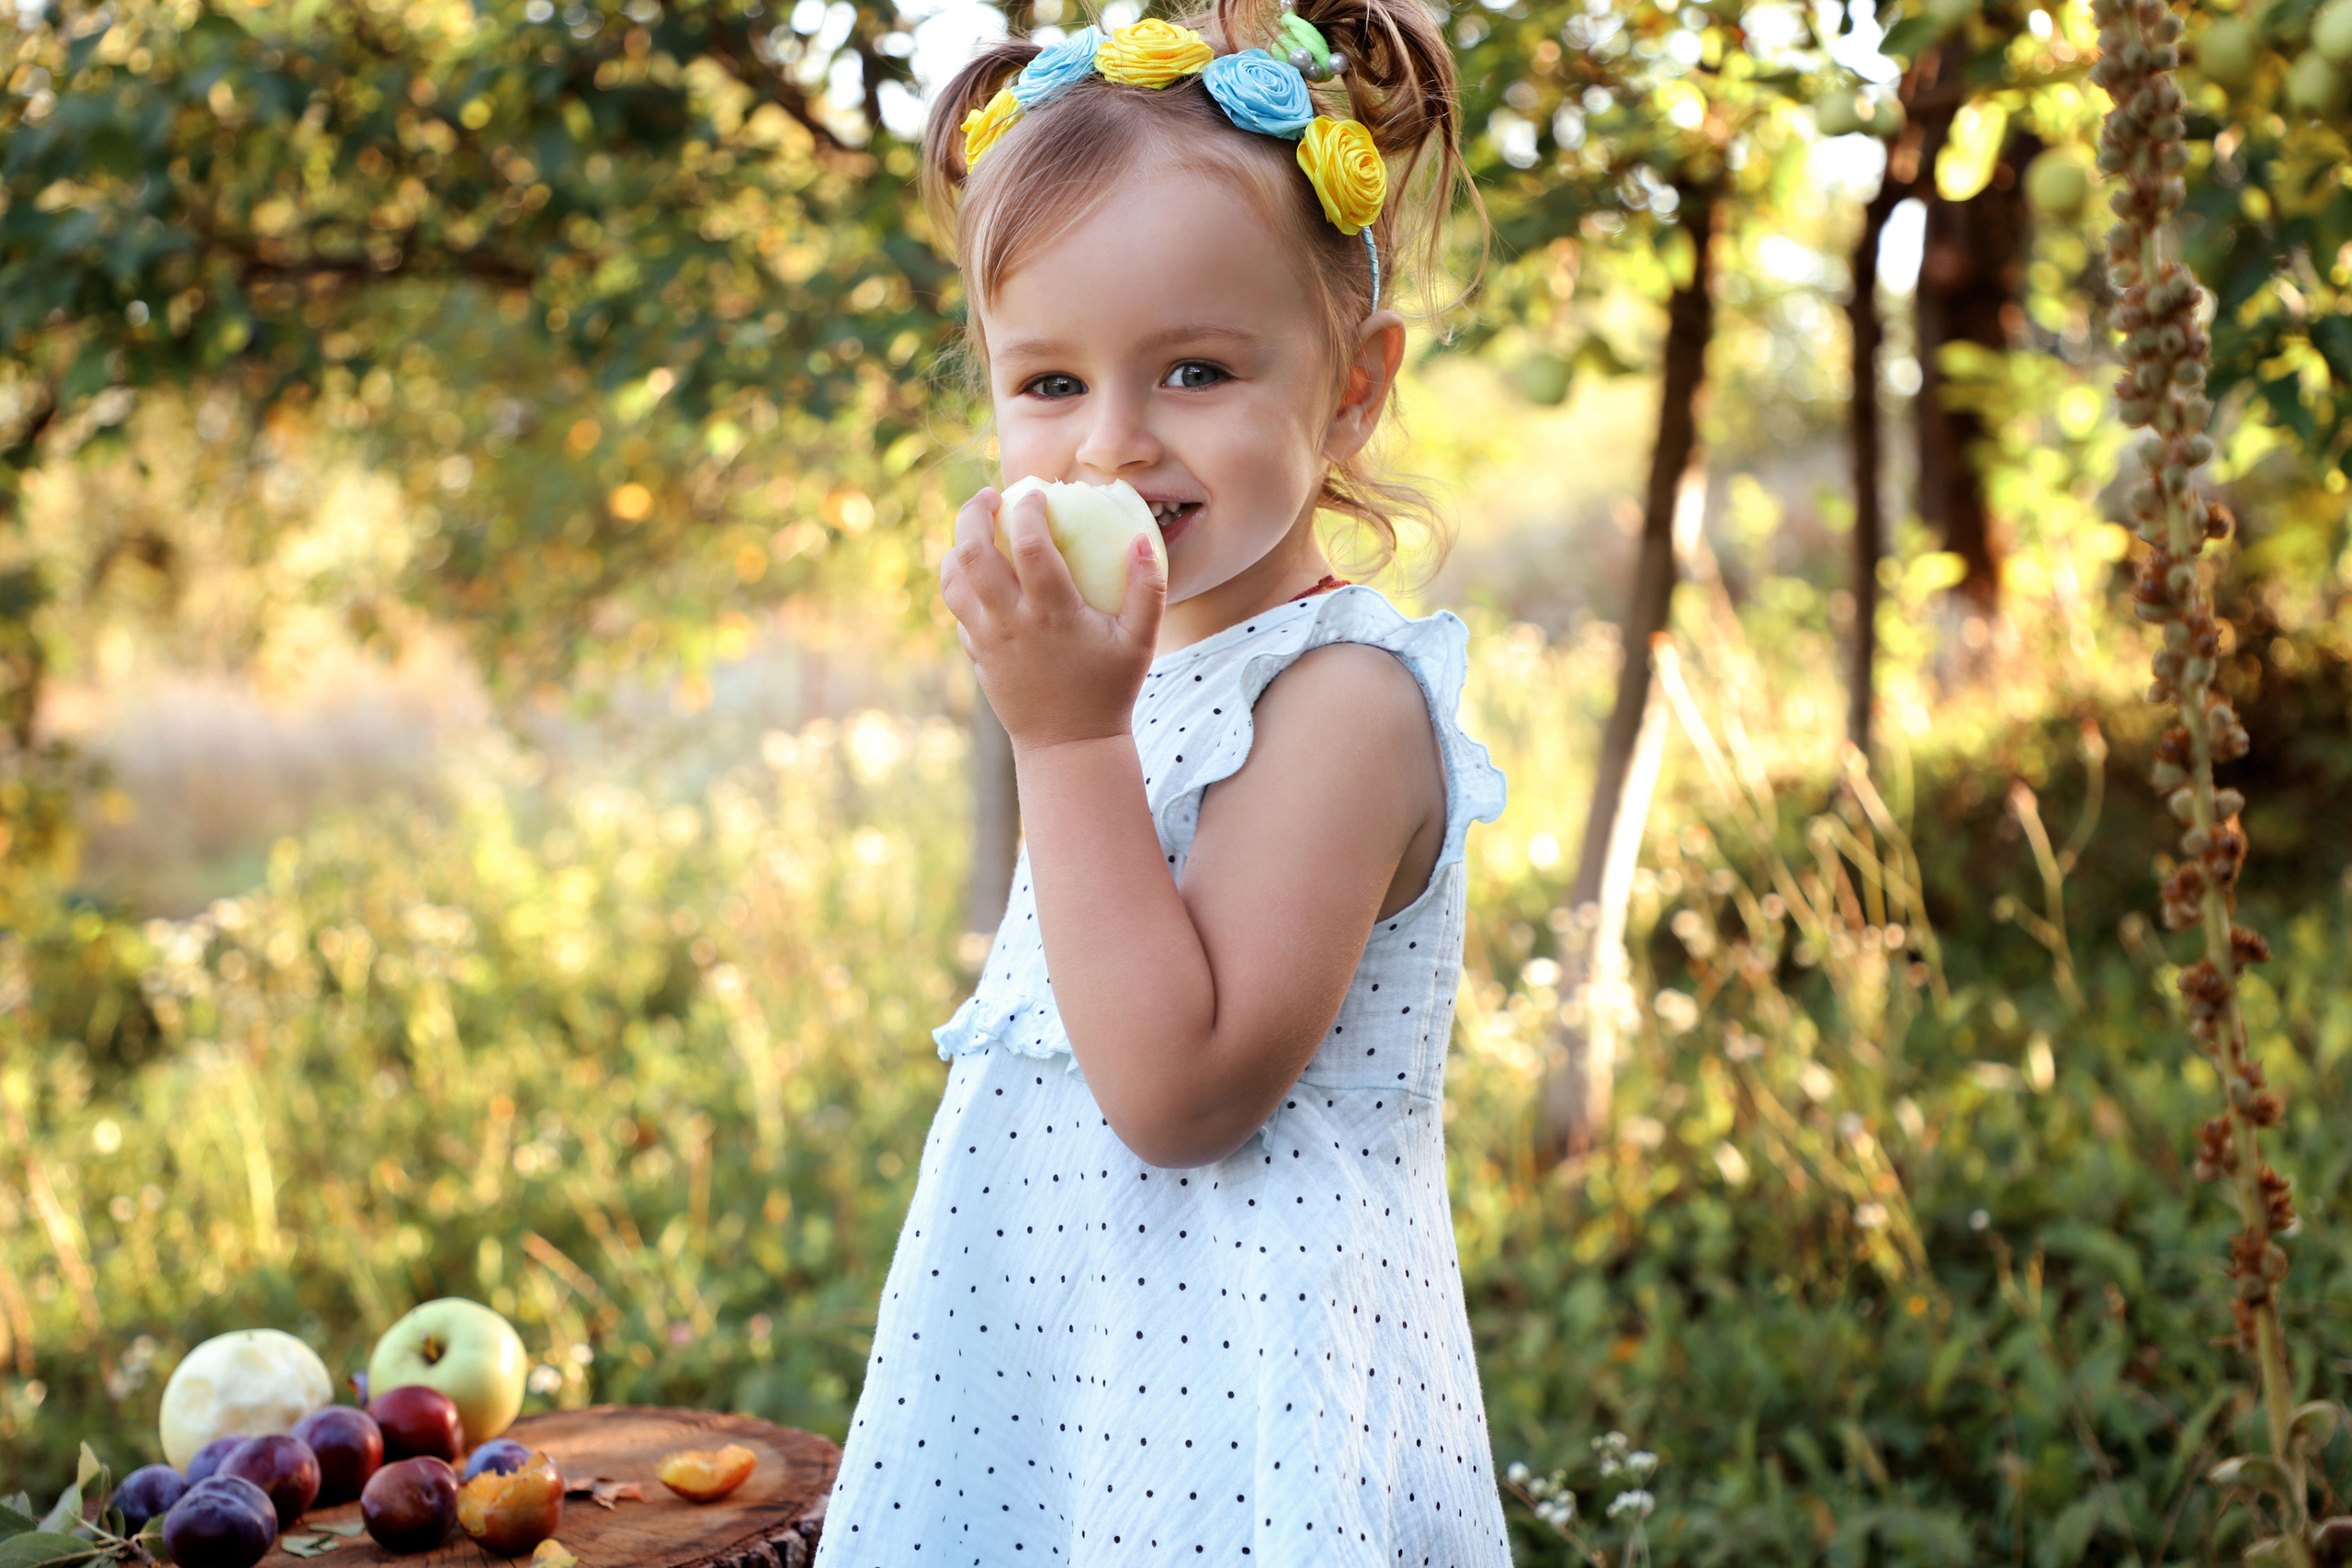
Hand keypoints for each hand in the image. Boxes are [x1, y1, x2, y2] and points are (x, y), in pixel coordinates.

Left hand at [939, 485, 1165, 752]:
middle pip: (973, 553)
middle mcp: (1012, 623)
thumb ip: (1148, 589)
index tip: (1035, 492)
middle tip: (989, 496)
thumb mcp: (1141, 642)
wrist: (1069, 746)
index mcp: (1053, 614)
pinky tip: (979, 572)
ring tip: (976, 530)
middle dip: (974, 513)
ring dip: (958, 546)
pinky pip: (957, 608)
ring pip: (953, 579)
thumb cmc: (1110, 689)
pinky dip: (960, 581)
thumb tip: (1142, 540)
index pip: (1030, 546)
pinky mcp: (976, 654)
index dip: (1027, 510)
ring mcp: (987, 640)